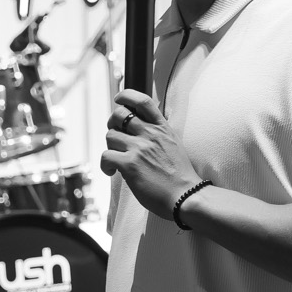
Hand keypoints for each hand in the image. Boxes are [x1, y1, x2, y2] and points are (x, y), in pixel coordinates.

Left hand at [100, 89, 202, 219]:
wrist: (185, 196)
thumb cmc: (180, 177)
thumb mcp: (174, 145)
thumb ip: (159, 135)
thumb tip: (141, 129)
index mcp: (163, 128)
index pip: (143, 101)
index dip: (126, 95)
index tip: (119, 99)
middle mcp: (150, 134)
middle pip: (119, 114)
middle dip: (112, 123)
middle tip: (115, 136)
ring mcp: (139, 148)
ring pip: (110, 135)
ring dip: (110, 147)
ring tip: (116, 159)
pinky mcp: (130, 164)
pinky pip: (106, 155)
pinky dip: (105, 165)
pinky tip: (112, 171)